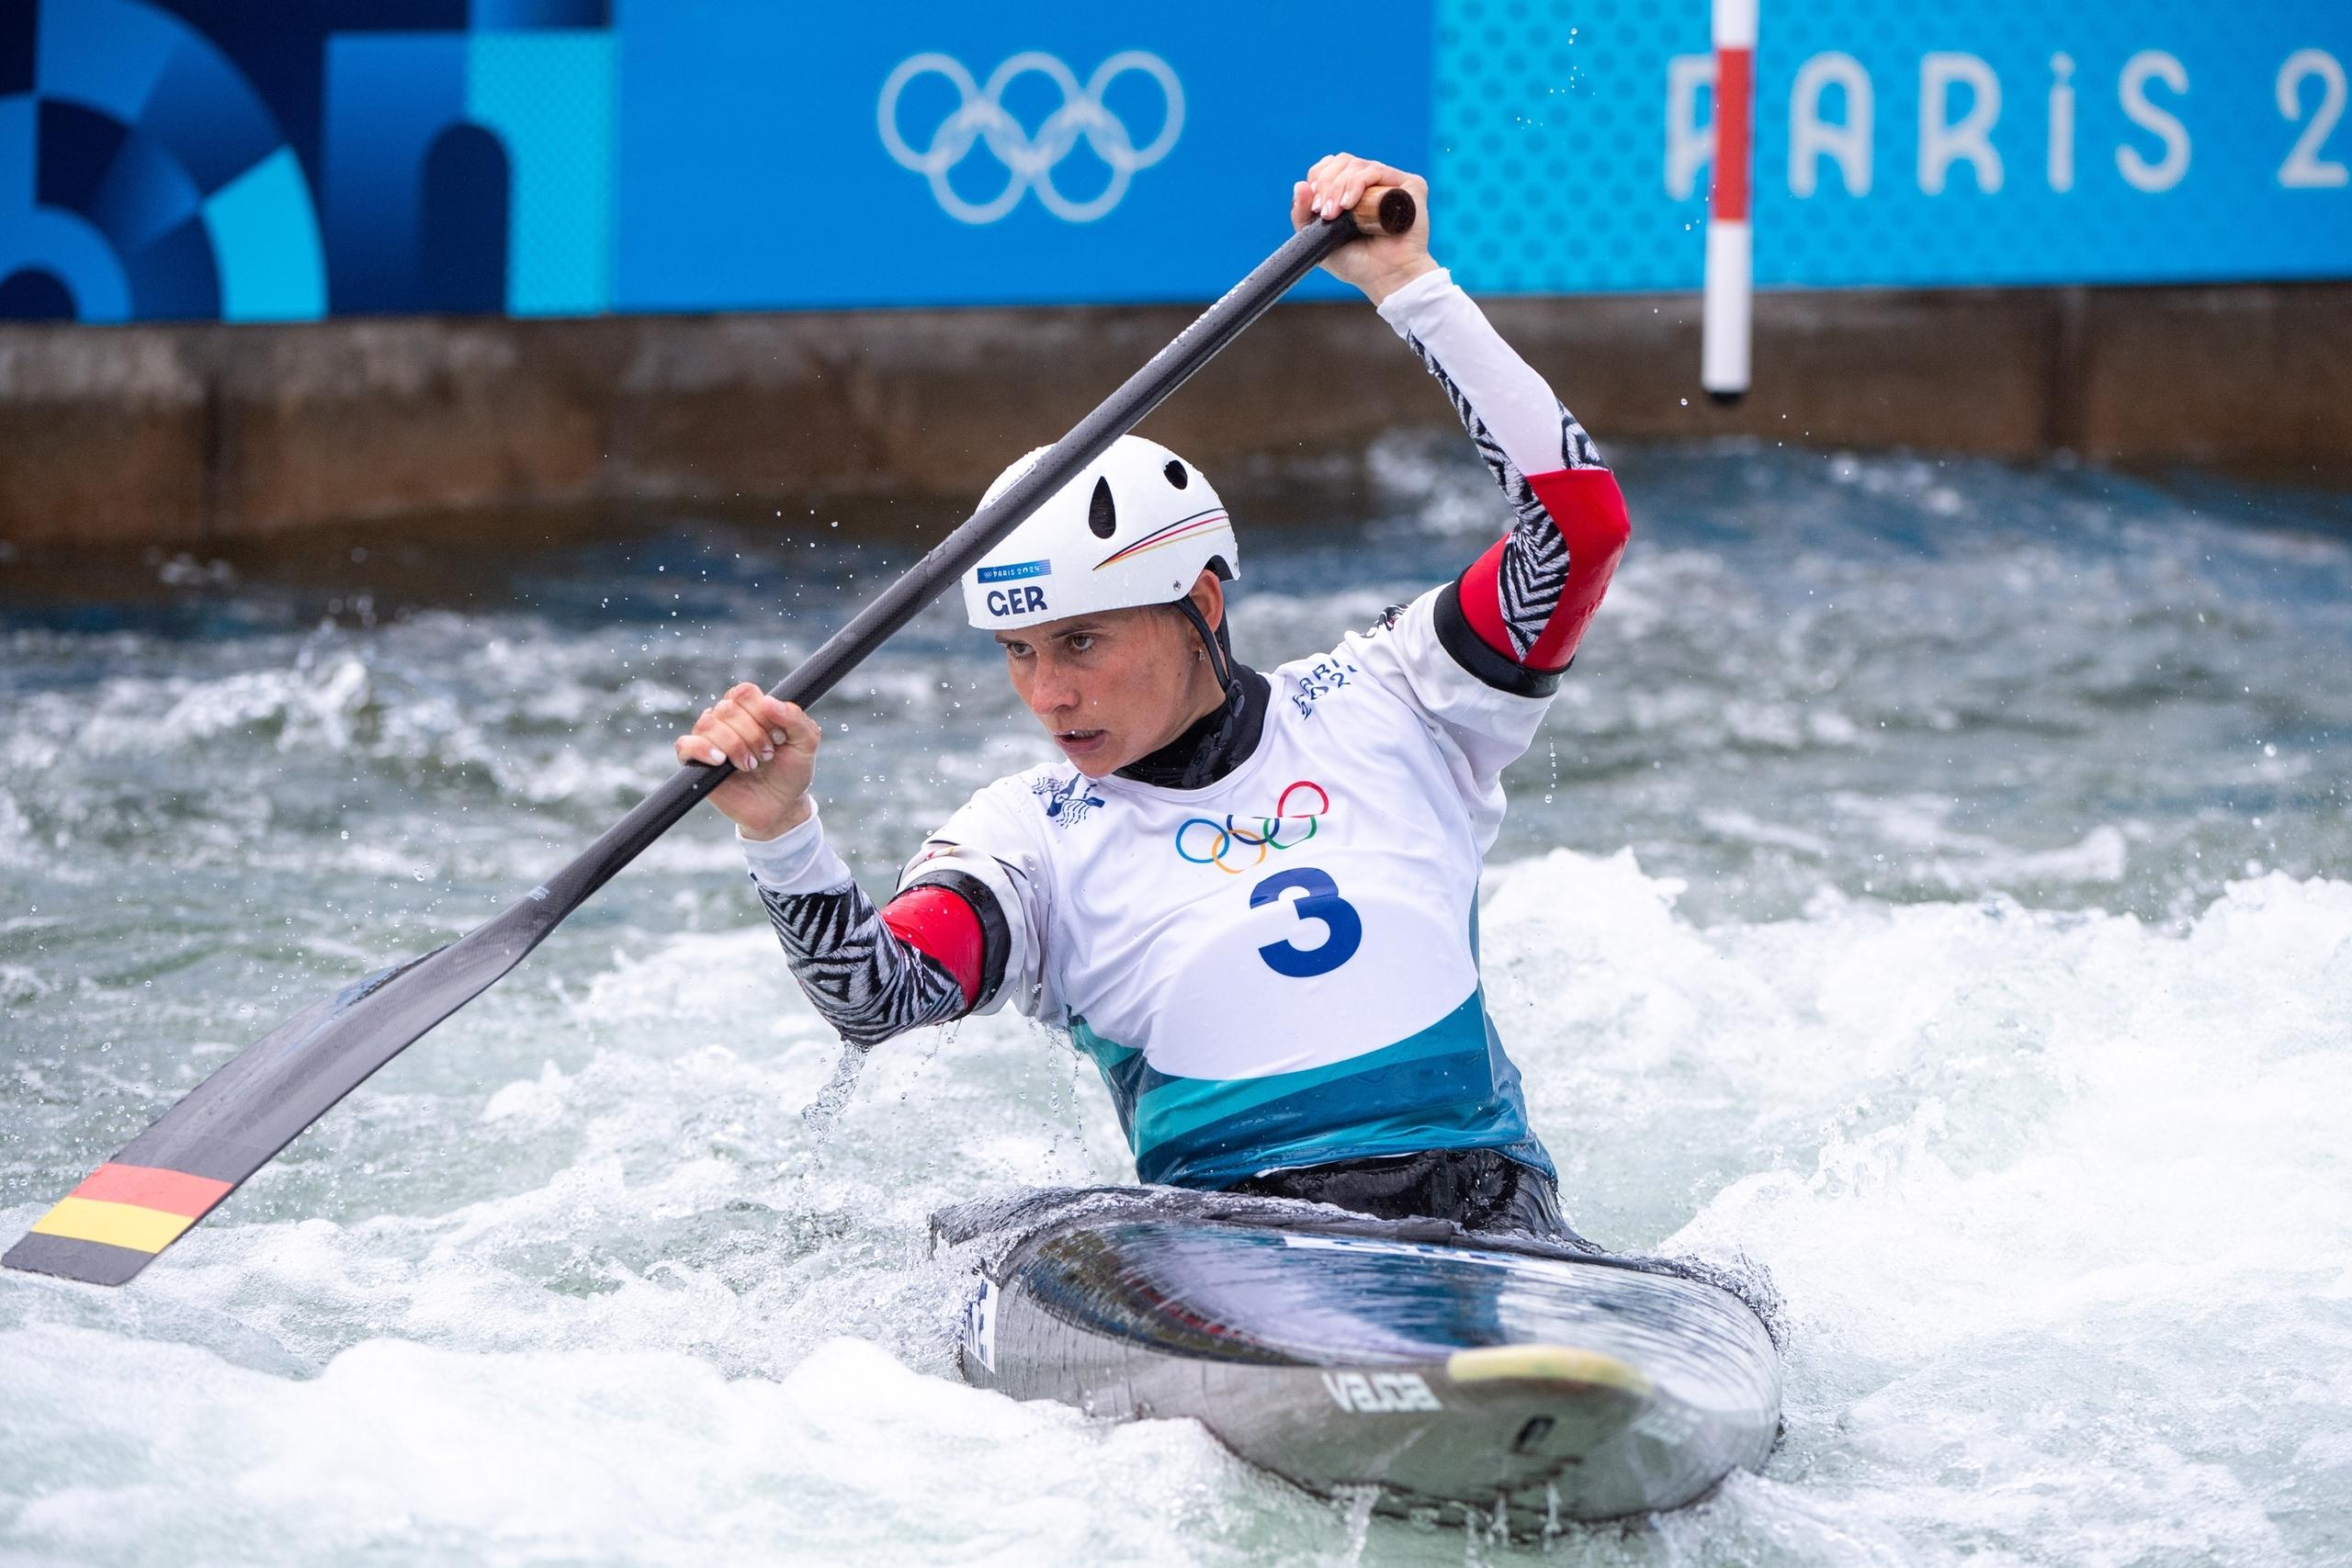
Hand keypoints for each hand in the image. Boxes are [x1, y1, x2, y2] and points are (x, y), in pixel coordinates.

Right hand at [674, 682, 819, 839]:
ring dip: (734, 746)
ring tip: (750, 765)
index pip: (744, 693)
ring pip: (707, 724)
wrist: (781, 806)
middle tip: (767, 756)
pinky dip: (702, 750)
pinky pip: (685, 745)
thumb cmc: (791, 771)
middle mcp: (726, 719)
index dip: (760, 711)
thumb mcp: (806, 743)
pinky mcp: (696, 762)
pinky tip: (721, 761)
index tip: (778, 735)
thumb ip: (795, 719)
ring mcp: (710, 739)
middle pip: (727, 708)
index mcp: (750, 708)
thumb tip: (769, 701)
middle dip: (752, 734)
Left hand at [1291, 153, 1438, 305]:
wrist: (1386, 278)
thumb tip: (1299, 185)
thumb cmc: (1356, 264)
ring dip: (1339, 187)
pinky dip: (1358, 183)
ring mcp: (1390, 182)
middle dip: (1326, 184)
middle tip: (1324, 213)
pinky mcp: (1409, 185)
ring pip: (1356, 165)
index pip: (1329, 167)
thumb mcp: (1318, 238)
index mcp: (1352, 190)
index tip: (1313, 207)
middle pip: (1341, 161)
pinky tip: (1351, 204)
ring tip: (1335, 214)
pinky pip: (1376, 170)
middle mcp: (1372, 183)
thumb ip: (1302, 214)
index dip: (1318, 179)